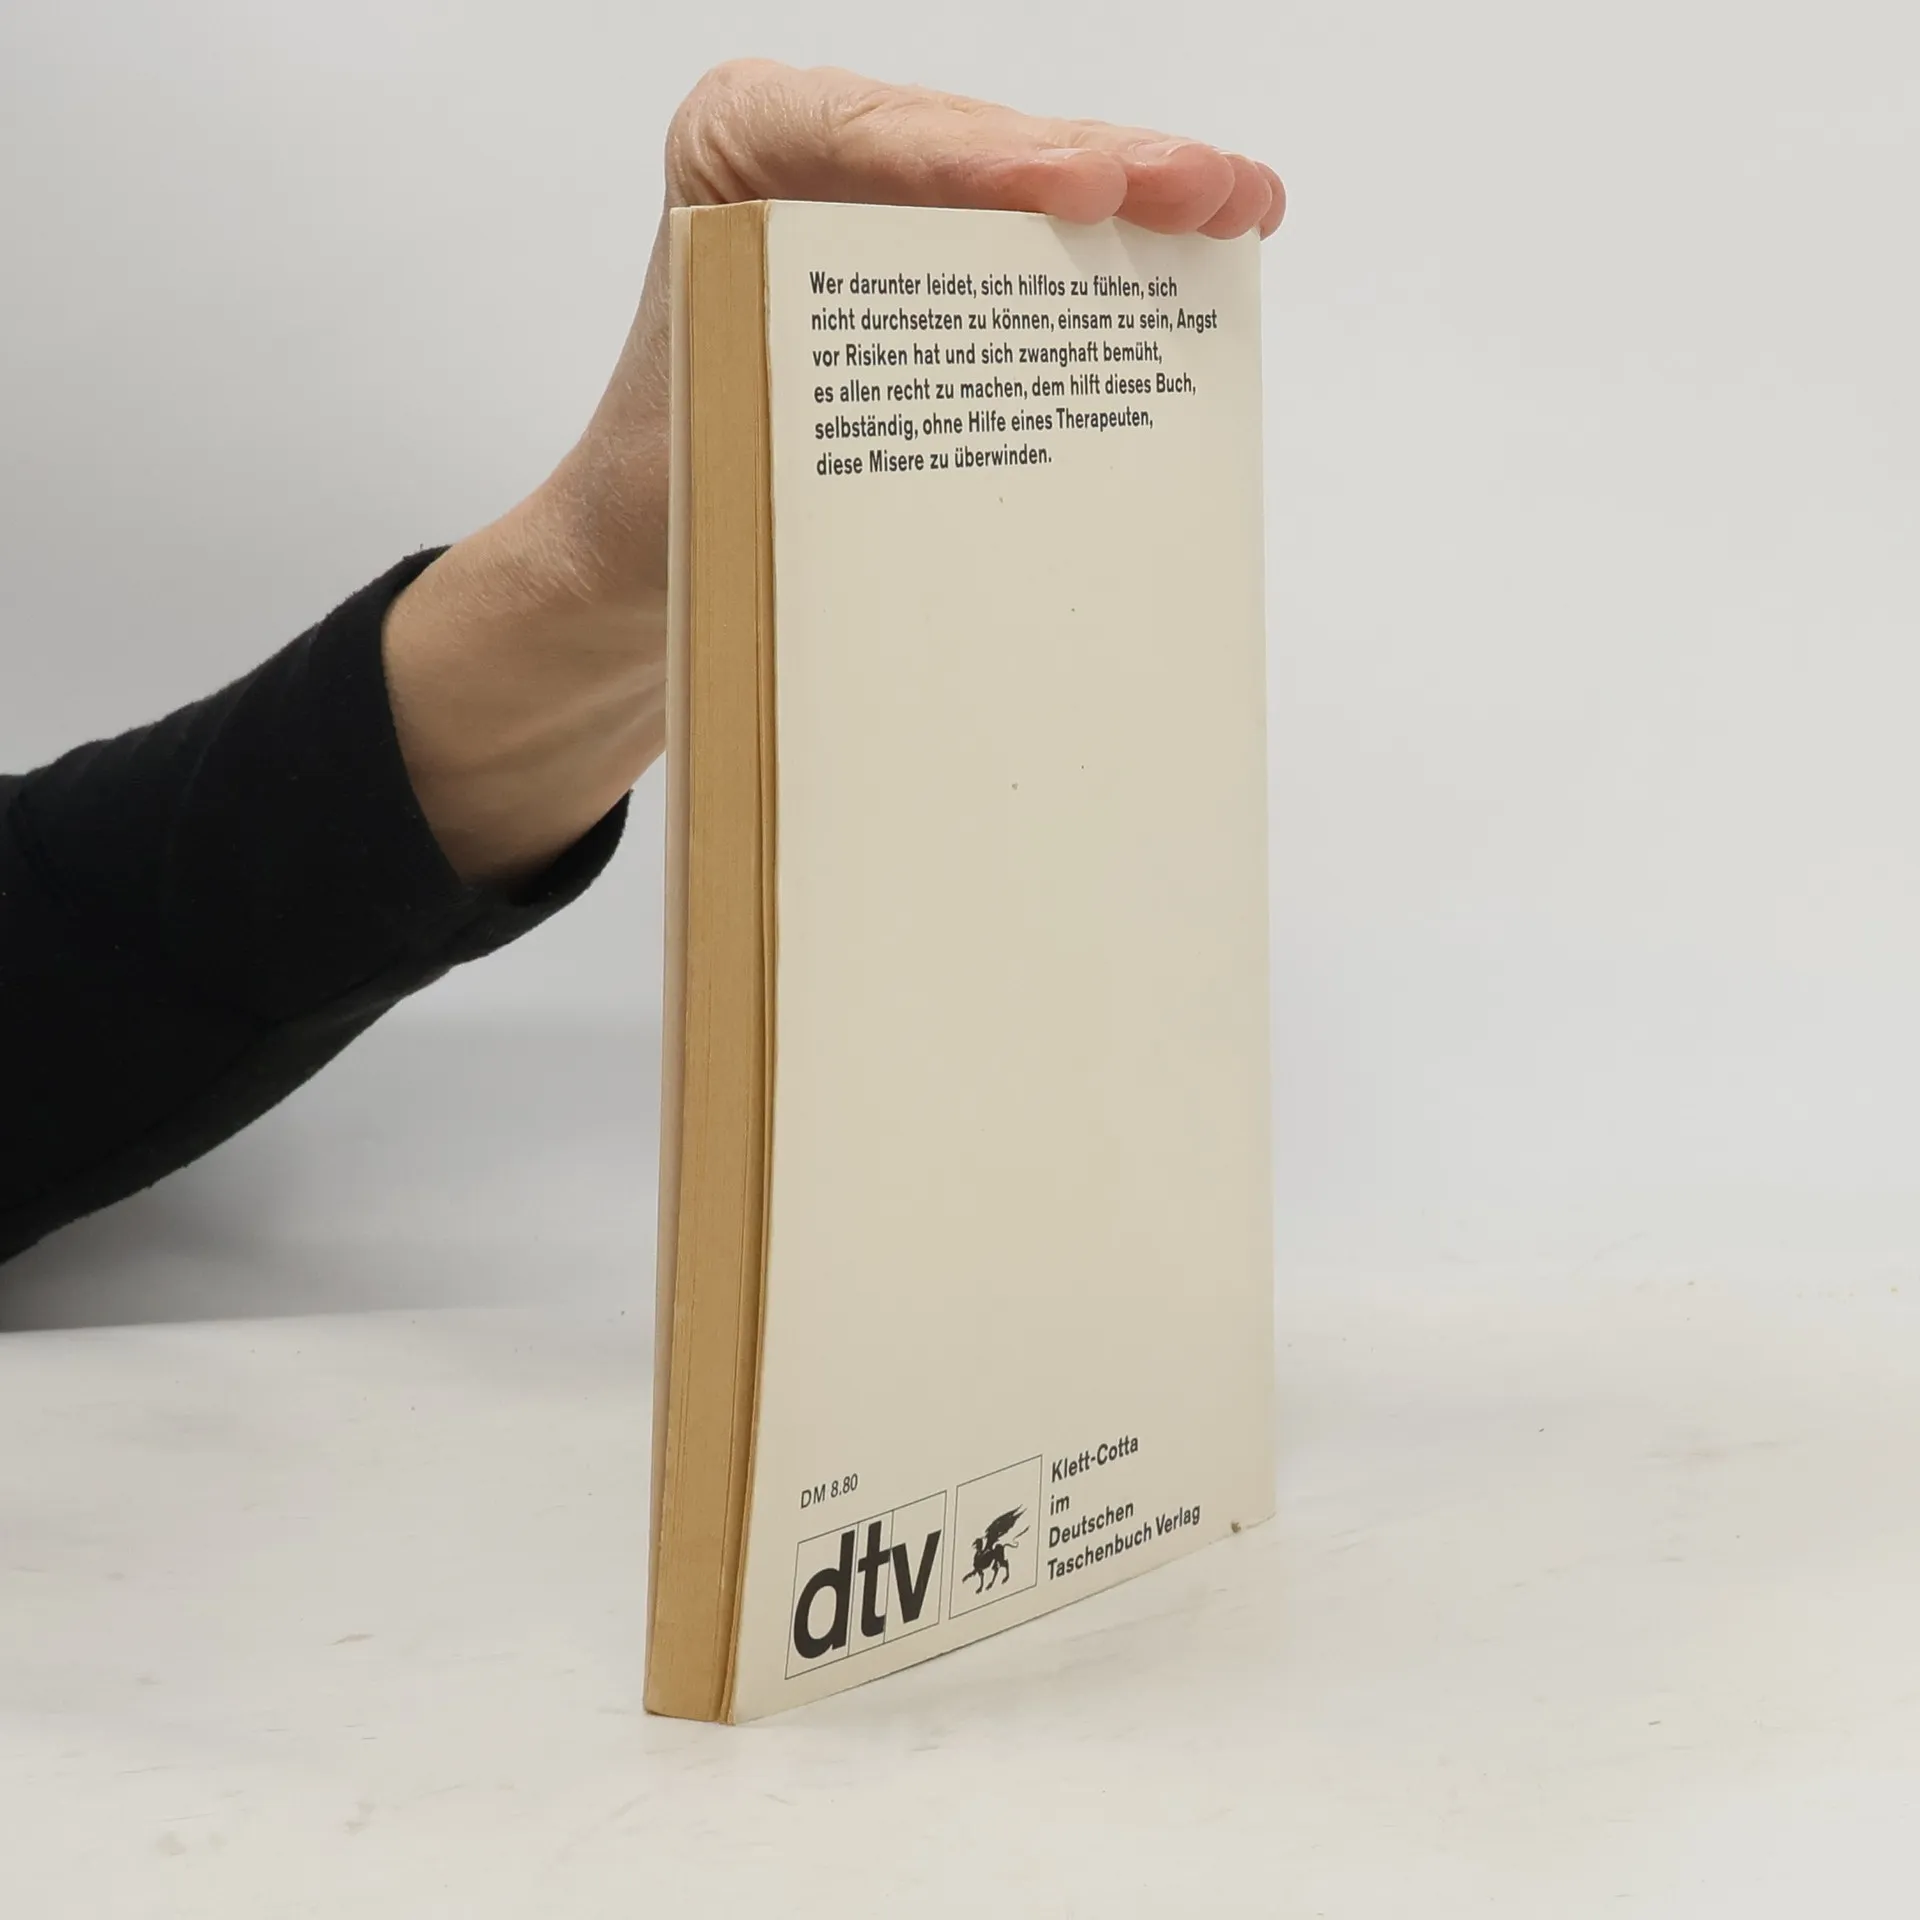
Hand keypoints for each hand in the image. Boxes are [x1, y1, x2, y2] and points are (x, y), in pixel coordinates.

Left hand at [383, 63, 1285, 883]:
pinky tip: (1207, 238)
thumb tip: (930, 449)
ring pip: (1025, 187)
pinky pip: (1033, 246)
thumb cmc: (668, 494)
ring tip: (1239, 206)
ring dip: (1138, 200)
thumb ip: (805, 401)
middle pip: (971, 145)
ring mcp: (888, 204)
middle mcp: (816, 155)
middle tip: (1201, 190)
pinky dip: (1118, 252)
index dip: (968, 159)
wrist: (652, 550)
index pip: (854, 134)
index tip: (1070, 192)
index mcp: (737, 150)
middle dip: (1096, 168)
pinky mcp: (936, 264)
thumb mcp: (719, 433)